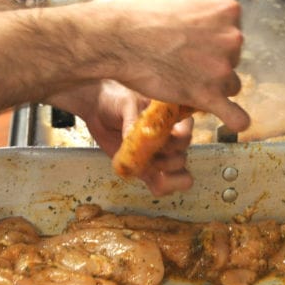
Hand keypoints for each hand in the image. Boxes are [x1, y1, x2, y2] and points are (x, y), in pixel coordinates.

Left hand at [50, 80, 196, 195]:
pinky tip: (140, 174)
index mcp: (173, 117)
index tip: (156, 138)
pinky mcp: (149, 170)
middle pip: (182, 156)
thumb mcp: (126, 103)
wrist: (98, 109)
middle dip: (165, 160)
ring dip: (164, 175)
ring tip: (142, 165)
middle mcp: (172, 137)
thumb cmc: (116, 98)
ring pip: (181, 175)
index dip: (175, 141)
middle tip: (144, 153)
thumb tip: (136, 140)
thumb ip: (134, 120)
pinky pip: (165, 186)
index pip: (187, 133)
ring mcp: (162, 156)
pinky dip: (158, 186)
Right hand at [106, 0, 250, 133]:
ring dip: (213, 88)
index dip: (212, 44)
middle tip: (182, 63)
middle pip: (233, 60)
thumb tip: (216, 32)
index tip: (193, 46)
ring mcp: (221, 68)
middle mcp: (232, 37)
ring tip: (185, 82)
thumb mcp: (184, 4)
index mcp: (228, 11)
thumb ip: (207, 18)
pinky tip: (233, 121)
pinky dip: (235, 120)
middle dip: (212, 65)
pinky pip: (236, 116)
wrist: (119, 40)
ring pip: (231, 85)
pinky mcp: (209, 94)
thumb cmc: (143, 21)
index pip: (233, 35)